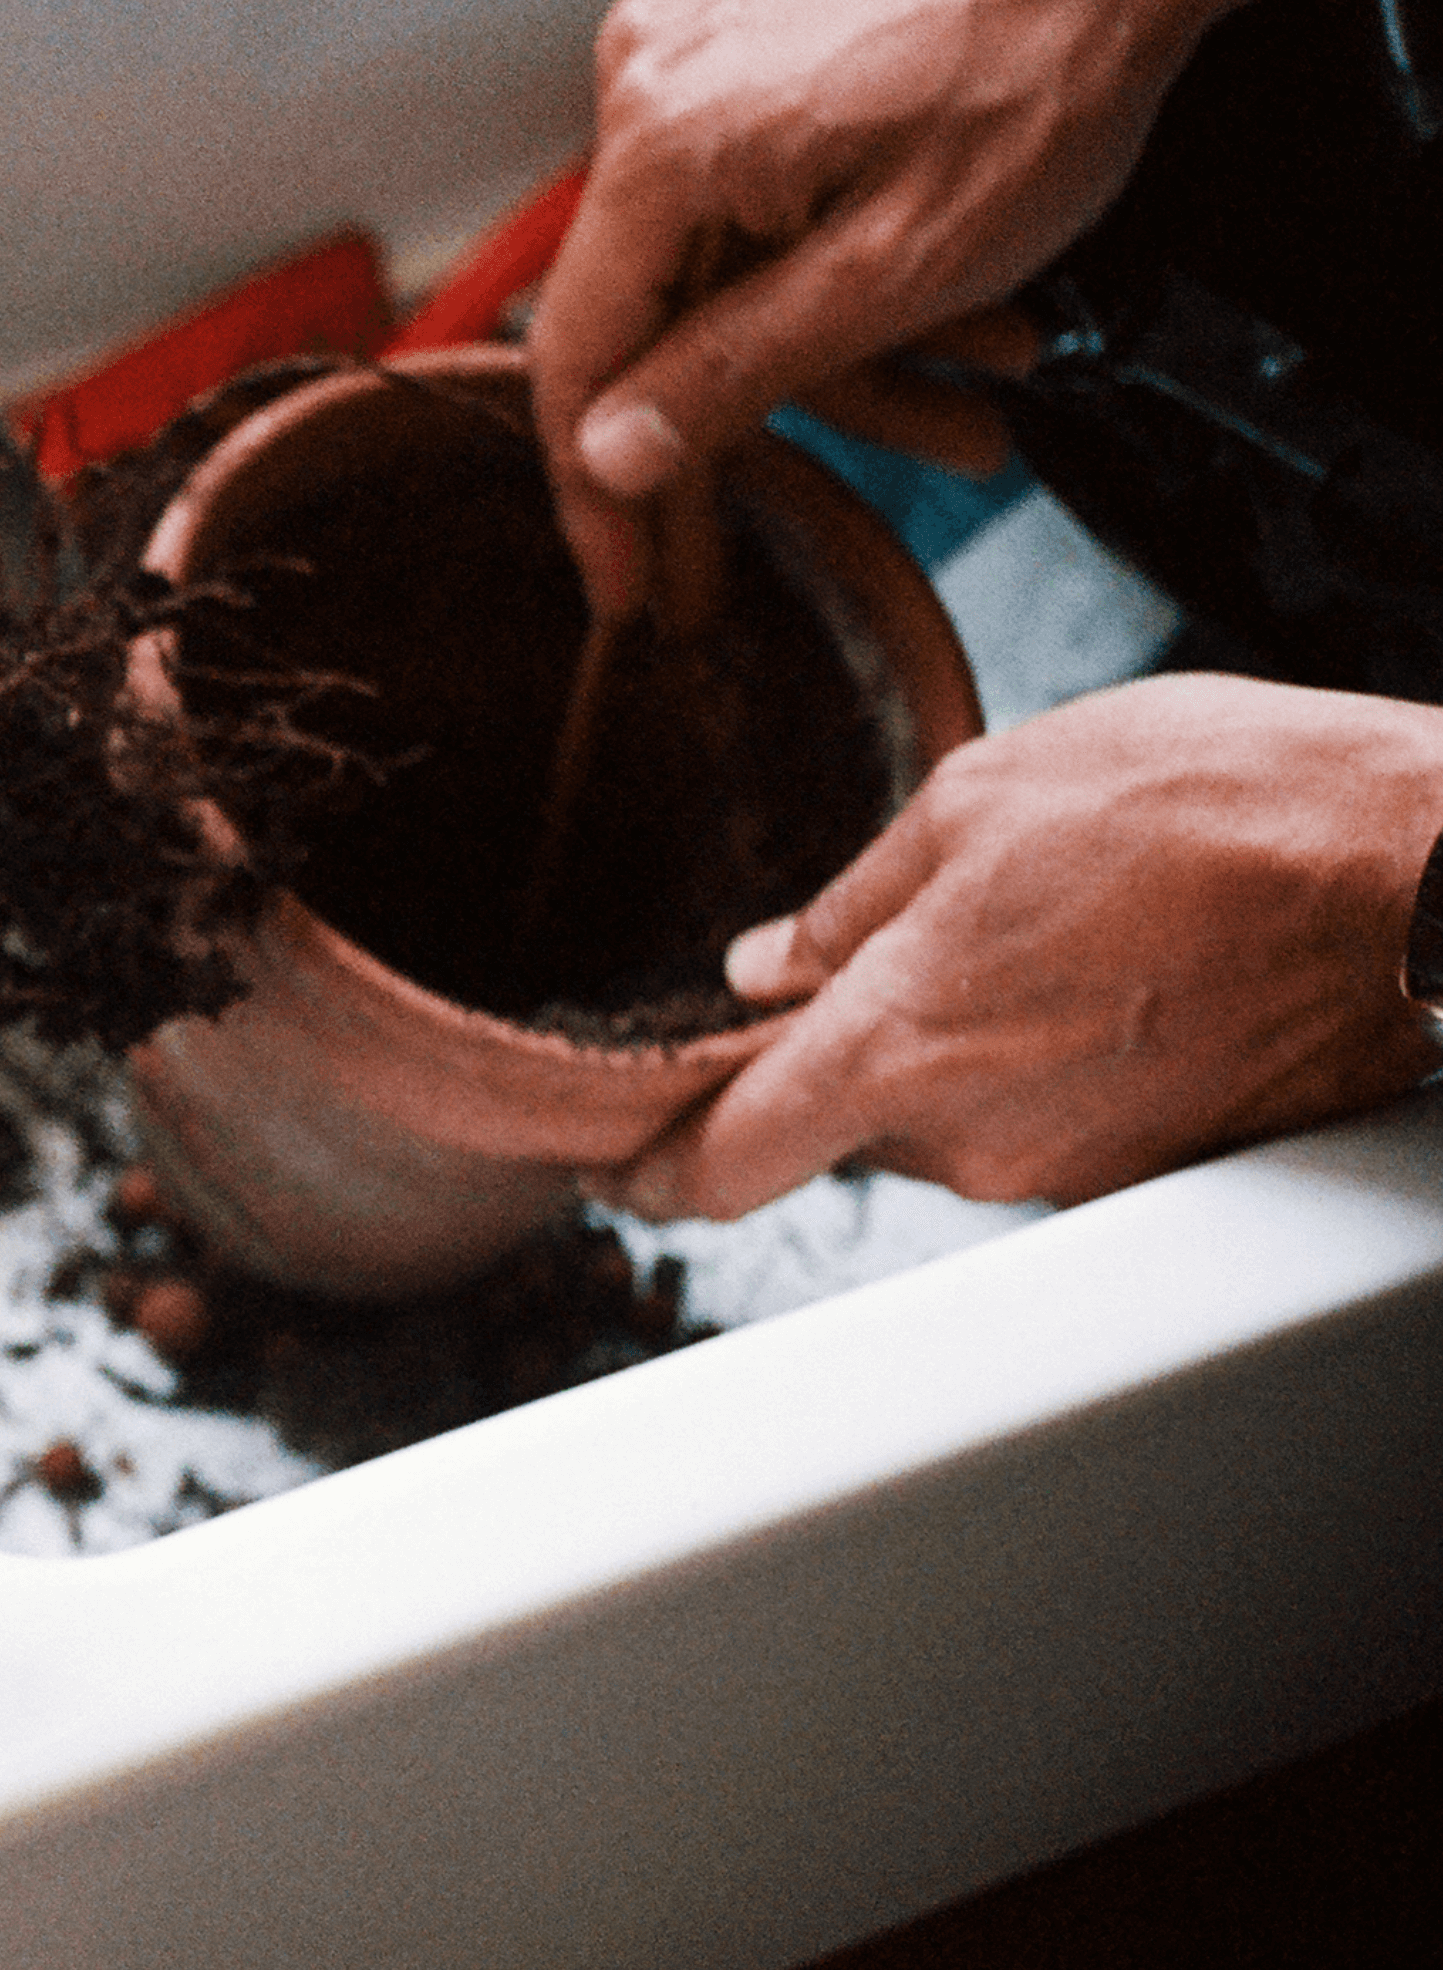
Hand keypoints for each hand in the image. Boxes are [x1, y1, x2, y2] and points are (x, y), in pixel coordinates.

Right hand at [529, 0, 1210, 615]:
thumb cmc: (1049, 64)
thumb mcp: (892, 273)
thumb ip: (731, 372)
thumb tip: (607, 453)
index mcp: (665, 133)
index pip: (575, 353)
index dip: (597, 495)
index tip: (626, 586)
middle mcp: (656, 79)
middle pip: (662, 320)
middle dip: (758, 438)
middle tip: (764, 559)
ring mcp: (705, 56)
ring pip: (734, 275)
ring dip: (847, 364)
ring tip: (967, 419)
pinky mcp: (758, 50)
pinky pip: (771, 210)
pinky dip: (852, 282)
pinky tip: (959, 330)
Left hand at [591, 680, 1442, 1221]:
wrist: (1410, 874)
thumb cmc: (1214, 809)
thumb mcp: (987, 794)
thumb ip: (855, 898)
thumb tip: (770, 962)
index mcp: (899, 1047)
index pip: (719, 1167)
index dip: (644, 1174)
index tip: (607, 1164)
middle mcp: (971, 1141)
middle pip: (838, 1131)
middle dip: (838, 1057)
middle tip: (887, 955)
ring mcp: (1065, 1172)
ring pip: (945, 1126)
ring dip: (953, 1048)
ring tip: (1037, 934)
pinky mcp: (1148, 1175)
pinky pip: (1043, 1129)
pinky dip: (1042, 1064)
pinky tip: (1105, 973)